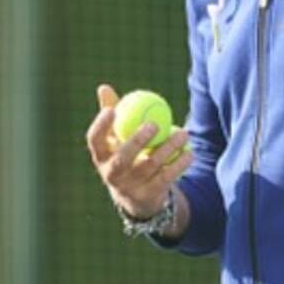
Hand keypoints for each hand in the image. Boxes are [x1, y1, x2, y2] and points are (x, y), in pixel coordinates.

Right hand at [86, 83, 192, 219]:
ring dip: (168, 148)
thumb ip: (112, 113)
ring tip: (183, 133)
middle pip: (122, 158)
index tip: (112, 109)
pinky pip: (166, 177)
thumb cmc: (125, 155)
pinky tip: (189, 152)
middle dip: (136, 141)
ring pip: (150, 166)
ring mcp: (130, 187)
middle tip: (153, 124)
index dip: (101, 126)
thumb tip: (104, 87)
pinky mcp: (148, 196)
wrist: (137, 196)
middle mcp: (111, 174)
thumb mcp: (116, 137)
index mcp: (101, 157)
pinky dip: (179, 164)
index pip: (94, 141)